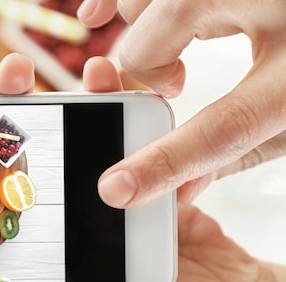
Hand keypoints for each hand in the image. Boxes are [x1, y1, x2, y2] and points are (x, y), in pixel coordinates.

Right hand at [77, 0, 285, 206]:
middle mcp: (259, 1)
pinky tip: (97, 14)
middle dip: (145, 78)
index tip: (117, 188)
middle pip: (150, 47)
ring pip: (138, 4)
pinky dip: (112, 0)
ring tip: (166, 55)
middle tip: (170, 88)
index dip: (162, 161)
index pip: (221, 125)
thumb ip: (231, 152)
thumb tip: (175, 188)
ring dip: (137, 36)